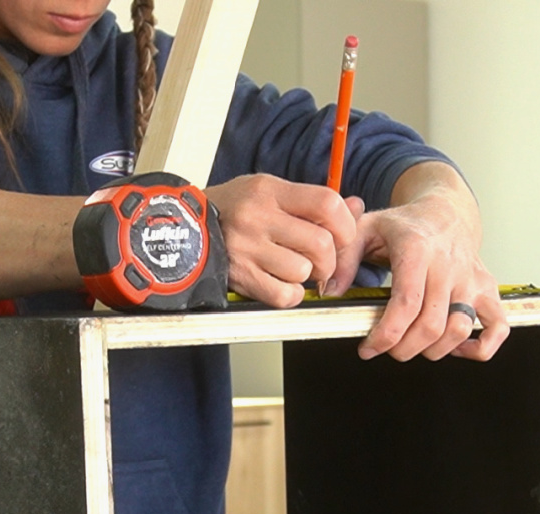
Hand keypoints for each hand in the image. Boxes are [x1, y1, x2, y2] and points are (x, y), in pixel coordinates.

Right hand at [205, 175, 361, 307]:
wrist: (184, 230)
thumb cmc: (230, 211)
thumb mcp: (269, 192)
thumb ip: (312, 202)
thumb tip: (356, 207)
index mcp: (269, 191)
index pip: (326, 203)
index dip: (345, 224)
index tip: (342, 234)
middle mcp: (258, 218)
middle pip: (321, 243)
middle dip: (329, 258)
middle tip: (320, 260)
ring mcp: (247, 249)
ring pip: (303, 271)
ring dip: (306, 276)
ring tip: (292, 268)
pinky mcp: (240, 277)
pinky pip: (284, 295)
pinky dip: (290, 294)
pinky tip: (280, 282)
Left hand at [328, 162, 508, 361]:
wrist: (445, 211)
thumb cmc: (405, 225)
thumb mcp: (365, 229)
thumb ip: (343, 258)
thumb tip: (330, 291)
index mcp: (418, 250)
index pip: (406, 304)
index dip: (386, 335)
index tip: (368, 347)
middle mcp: (449, 266)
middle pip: (431, 325)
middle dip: (403, 348)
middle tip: (386, 348)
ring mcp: (472, 280)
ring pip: (459, 330)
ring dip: (432, 351)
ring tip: (412, 345)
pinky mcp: (488, 290)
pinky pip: (497, 327)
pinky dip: (480, 347)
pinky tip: (456, 349)